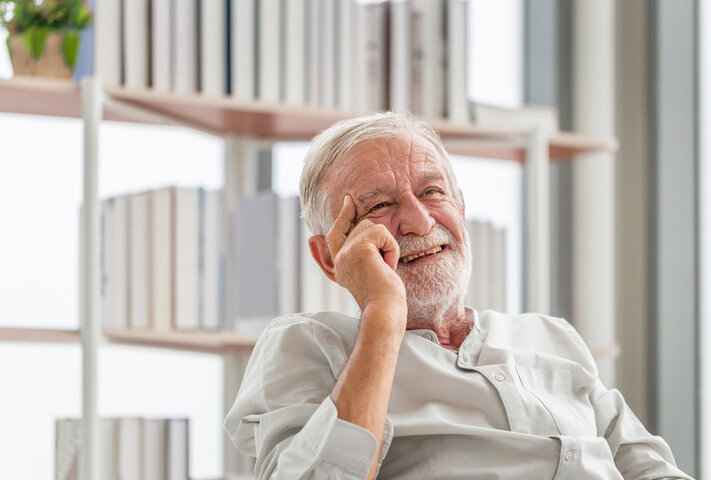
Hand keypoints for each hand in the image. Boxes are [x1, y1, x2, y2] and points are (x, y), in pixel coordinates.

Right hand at [325, 196, 406, 315]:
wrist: (383, 310)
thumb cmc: (384, 298)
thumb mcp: (371, 273)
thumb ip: (366, 255)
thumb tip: (371, 232)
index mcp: (340, 264)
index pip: (336, 233)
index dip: (342, 216)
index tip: (348, 201)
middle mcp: (339, 257)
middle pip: (360, 225)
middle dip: (379, 237)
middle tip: (383, 262)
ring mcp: (346, 251)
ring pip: (372, 226)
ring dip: (387, 244)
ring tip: (385, 266)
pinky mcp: (358, 247)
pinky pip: (382, 233)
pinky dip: (391, 248)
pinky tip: (388, 266)